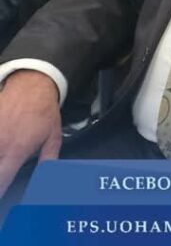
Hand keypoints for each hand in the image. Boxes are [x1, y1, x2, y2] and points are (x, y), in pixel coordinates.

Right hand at [0, 71, 61, 196]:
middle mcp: (0, 143)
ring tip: (2, 161)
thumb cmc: (44, 112)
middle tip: (3, 173)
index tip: (0, 196)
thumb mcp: (53, 137)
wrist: (33, 86)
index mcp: (16, 151)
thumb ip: (48, 160)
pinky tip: (0, 141)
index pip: (2, 179)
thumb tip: (46, 179)